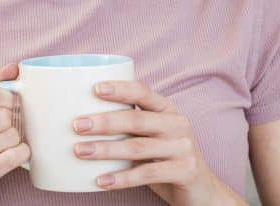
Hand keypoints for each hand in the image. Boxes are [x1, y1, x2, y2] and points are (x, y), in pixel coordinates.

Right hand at [0, 63, 30, 205]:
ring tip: (8, 140)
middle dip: (13, 119)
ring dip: (16, 138)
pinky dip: (21, 153)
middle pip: (3, 116)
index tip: (10, 103)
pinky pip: (14, 157)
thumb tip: (14, 68)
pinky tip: (14, 153)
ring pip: (11, 136)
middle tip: (9, 124)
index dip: (9, 97)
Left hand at [71, 80, 238, 205]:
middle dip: (104, 122)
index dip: (120, 89)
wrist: (202, 189)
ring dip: (105, 149)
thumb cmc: (165, 158)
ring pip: (138, 147)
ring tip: (80, 151)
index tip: (94, 88)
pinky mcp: (185, 171)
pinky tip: (101, 181)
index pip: (143, 92)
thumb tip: (82, 117)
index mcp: (167, 109)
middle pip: (136, 120)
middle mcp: (178, 124)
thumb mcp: (152, 136)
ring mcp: (183, 148)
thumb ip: (129, 125)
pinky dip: (121, 178)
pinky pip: (147, 174)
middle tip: (77, 126)